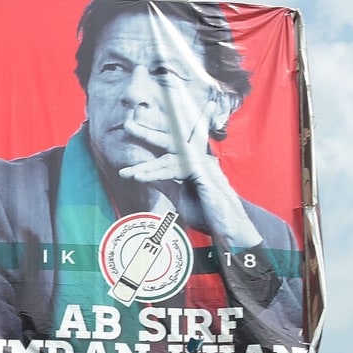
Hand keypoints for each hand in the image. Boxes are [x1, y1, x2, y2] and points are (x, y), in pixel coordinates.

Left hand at [114, 95, 262, 249]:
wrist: (227, 227)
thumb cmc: (207, 212)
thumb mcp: (179, 196)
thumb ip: (165, 184)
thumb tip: (149, 177)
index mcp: (193, 162)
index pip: (170, 146)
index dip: (153, 136)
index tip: (133, 129)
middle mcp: (198, 159)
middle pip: (170, 141)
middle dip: (148, 133)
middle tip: (127, 125)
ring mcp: (202, 165)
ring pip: (168, 160)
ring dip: (145, 166)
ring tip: (125, 172)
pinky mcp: (203, 174)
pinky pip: (174, 171)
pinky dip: (156, 174)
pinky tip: (139, 177)